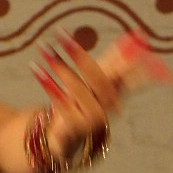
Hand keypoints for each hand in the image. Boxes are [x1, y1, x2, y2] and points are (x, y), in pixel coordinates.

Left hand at [32, 30, 172, 164]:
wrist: (62, 136)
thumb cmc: (82, 103)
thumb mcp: (95, 80)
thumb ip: (113, 61)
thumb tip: (135, 37)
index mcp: (117, 92)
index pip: (128, 73)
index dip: (129, 58)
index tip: (134, 38)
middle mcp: (108, 107)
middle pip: (99, 80)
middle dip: (80, 56)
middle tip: (61, 35)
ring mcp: (92, 120)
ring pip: (78, 90)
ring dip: (60, 67)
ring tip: (44, 49)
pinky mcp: (74, 129)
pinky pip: (61, 104)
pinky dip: (48, 85)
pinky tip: (36, 69)